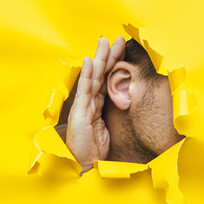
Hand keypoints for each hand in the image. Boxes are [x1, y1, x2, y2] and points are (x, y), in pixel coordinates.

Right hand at [66, 36, 125, 172]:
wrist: (84, 164)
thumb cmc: (94, 148)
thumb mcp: (108, 127)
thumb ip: (112, 112)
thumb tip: (124, 99)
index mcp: (97, 104)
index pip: (106, 80)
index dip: (114, 65)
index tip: (123, 50)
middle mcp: (89, 102)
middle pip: (100, 74)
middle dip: (108, 56)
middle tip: (117, 39)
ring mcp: (83, 105)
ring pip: (92, 78)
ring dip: (99, 60)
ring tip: (104, 43)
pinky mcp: (80, 112)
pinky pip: (84, 91)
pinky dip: (86, 76)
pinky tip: (89, 62)